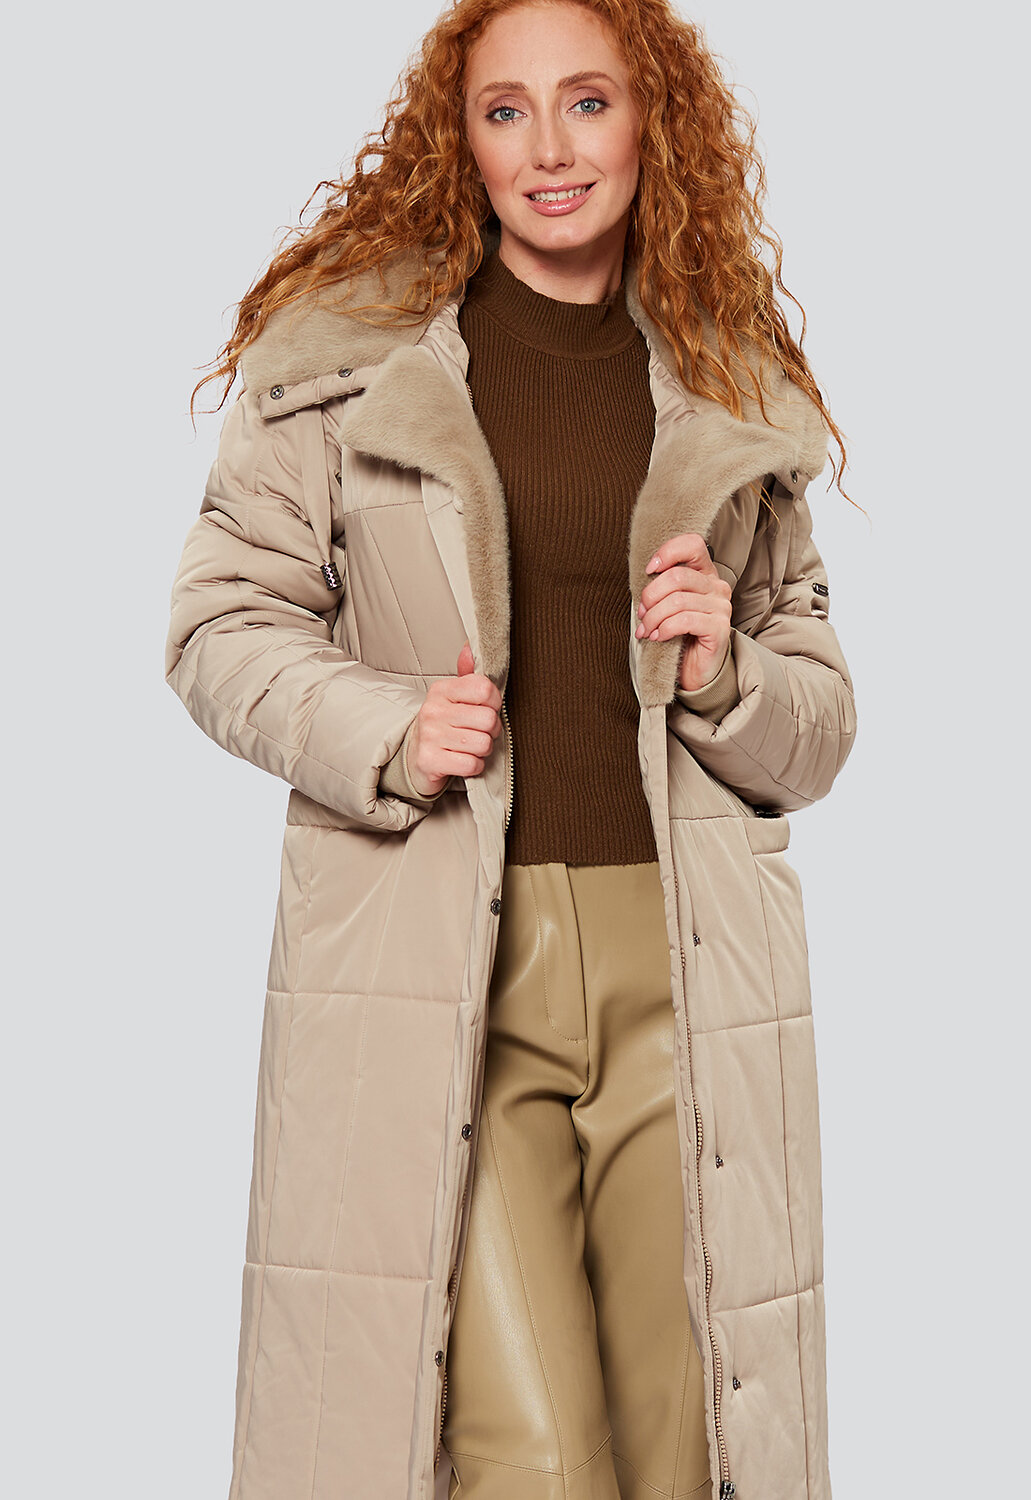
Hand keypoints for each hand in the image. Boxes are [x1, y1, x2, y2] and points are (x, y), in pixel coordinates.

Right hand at [406, 642, 502, 795]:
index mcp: (441, 690)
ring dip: (483, 750)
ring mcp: (430, 736)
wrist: (415, 757)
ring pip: (482, 743)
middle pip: (488, 719)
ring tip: (471, 746)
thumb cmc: (442, 725)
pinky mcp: (430, 761)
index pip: (485, 689)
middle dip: (491, 730)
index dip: (495, 703)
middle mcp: (433, 711)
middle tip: (481, 732)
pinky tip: (463, 760)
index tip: (488, 709)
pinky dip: (474, 766)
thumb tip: (469, 647)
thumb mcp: (453, 698)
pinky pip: (472, 764)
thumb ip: (467, 675)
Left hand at [637, 534, 731, 692]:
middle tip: (641, 614)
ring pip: (677, 601)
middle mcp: (717, 587)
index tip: (649, 569)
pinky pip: (684, 620)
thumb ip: (661, 586)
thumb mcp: (667, 605)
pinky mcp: (719, 628)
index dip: (668, 552)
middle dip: (651, 596)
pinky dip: (665, 628)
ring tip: (646, 630)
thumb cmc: (679, 635)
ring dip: (653, 617)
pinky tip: (659, 637)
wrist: (695, 670)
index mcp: (705, 574)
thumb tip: (645, 575)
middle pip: (677, 577)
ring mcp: (721, 607)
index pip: (692, 545)